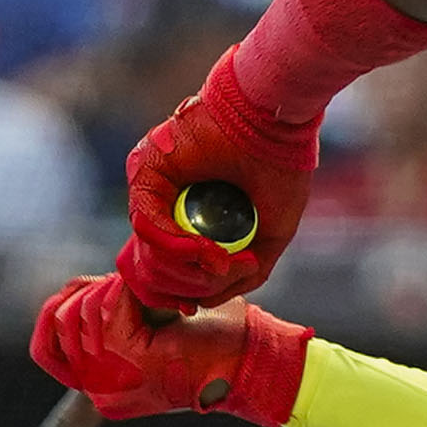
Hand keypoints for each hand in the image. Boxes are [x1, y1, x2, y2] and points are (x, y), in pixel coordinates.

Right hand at [28, 276, 308, 426]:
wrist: (252, 362)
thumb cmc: (214, 340)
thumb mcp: (150, 330)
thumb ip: (109, 319)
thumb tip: (72, 292)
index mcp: (102, 389)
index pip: (45, 346)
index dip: (61, 307)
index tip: (93, 289)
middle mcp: (100, 391)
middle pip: (62, 320)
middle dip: (91, 293)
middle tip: (133, 292)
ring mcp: (111, 380)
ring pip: (82, 311)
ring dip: (112, 290)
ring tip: (146, 297)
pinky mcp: (130, 360)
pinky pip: (106, 306)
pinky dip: (126, 289)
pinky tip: (149, 295)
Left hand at [113, 48, 315, 316]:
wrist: (277, 123)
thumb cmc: (280, 168)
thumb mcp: (270, 236)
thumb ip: (242, 272)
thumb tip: (208, 300)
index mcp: (189, 216)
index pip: (169, 269)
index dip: (184, 292)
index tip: (201, 303)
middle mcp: (165, 203)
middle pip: (154, 268)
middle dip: (187, 286)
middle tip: (223, 277)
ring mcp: (152, 188)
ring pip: (148, 253)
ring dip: (185, 270)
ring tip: (221, 263)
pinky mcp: (145, 172)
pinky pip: (148, 226)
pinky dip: (176, 246)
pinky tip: (206, 249)